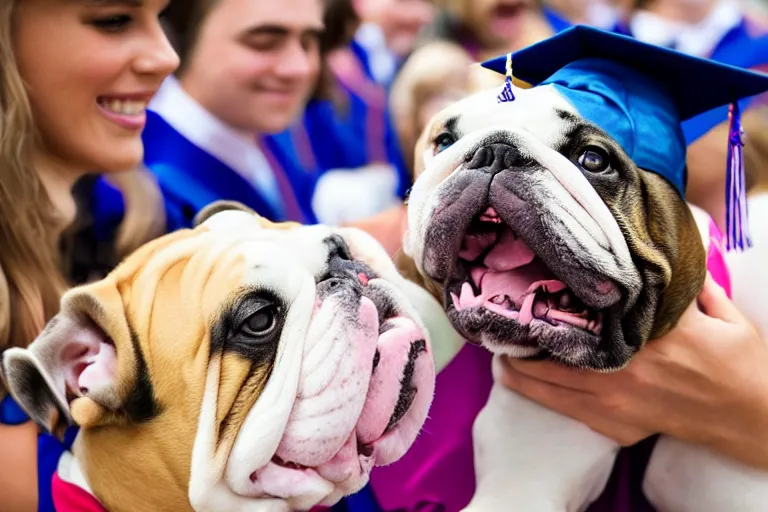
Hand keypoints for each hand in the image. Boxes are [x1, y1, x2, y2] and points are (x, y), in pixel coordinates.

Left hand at [499, 274, 767, 468]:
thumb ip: (688, 282)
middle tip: (498, 317)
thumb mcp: (721, 311)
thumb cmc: (738, 362)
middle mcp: (625, 366)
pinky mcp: (617, 425)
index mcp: (648, 332)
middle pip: (555, 347)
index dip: (554, 297)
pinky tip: (515, 379)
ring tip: (496, 347)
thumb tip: (661, 251)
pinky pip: (564, 409)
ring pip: (549, 383)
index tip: (527, 283)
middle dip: (523, 333)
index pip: (589, 310)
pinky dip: (536, 392)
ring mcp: (616, 399)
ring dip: (518, 365)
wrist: (751, 417)